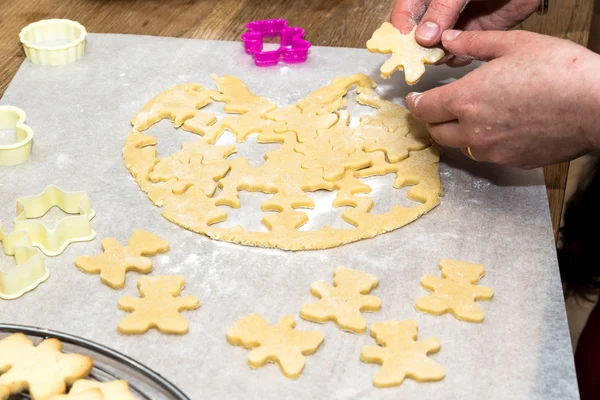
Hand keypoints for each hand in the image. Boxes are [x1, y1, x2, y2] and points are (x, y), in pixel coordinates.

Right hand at [391, 0, 540, 65]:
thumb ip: (443, 8)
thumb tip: (422, 37)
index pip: (405, 13)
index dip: (400, 29)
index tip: (403, 46)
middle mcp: (438, 11)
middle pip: (417, 35)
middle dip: (419, 48)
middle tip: (423, 58)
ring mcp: (455, 24)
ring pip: (436, 47)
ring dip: (438, 56)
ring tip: (444, 56)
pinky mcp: (474, 35)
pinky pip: (458, 54)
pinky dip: (458, 59)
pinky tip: (462, 56)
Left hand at [406, 30, 599, 168]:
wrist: (596, 105)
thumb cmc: (560, 71)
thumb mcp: (514, 45)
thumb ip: (475, 43)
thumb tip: (449, 39)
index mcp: (466, 100)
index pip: (424, 109)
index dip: (415, 104)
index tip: (415, 100)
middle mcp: (473, 131)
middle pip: (437, 132)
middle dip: (434, 120)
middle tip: (439, 109)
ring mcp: (492, 150)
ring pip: (461, 146)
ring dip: (459, 133)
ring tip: (474, 116)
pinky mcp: (512, 161)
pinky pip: (489, 154)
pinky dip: (487, 142)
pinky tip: (502, 127)